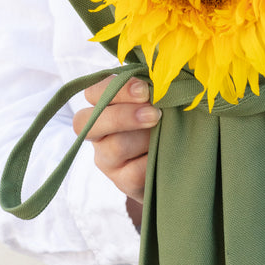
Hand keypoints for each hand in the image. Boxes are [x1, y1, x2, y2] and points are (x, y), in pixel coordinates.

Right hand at [72, 75, 160, 222]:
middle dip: (123, 116)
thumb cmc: (164, 121)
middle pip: (87, 123)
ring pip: (115, 147)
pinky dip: (153, 161)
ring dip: (145, 138)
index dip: (116, 90)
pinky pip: (134, 171)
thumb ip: (151, 92)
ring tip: (166, 133)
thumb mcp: (156, 103)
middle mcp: (98, 134)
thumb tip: (160, 83)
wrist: (177, 161)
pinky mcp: (122, 182)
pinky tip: (166, 155)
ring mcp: (107, 160)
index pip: (93, 93)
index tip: (144, 90)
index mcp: (102, 107)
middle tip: (155, 114)